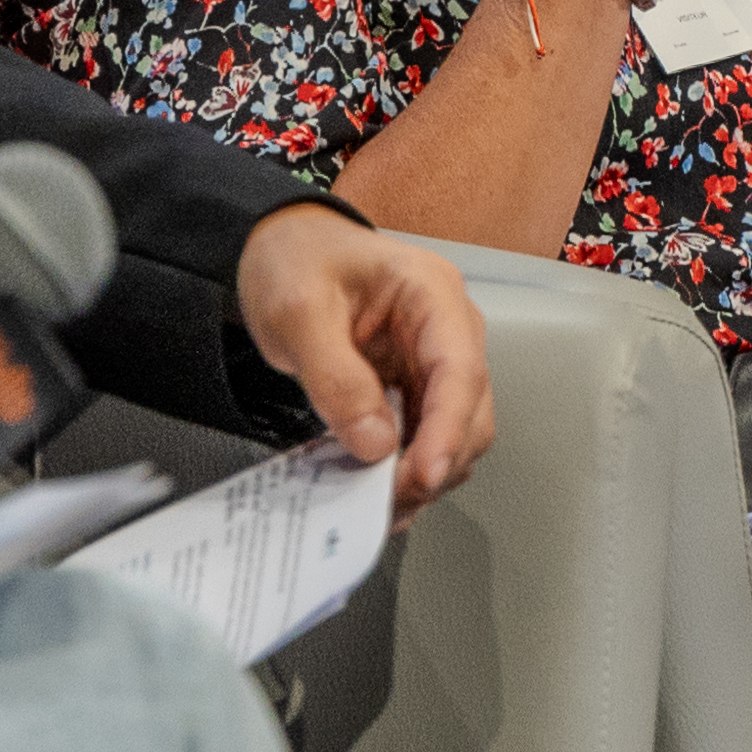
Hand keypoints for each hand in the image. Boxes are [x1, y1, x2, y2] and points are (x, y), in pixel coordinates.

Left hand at [237, 203, 496, 510]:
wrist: (281, 248)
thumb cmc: (294, 260)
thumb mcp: (299, 312)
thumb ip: (336, 377)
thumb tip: (375, 443)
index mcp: (431, 294)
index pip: (460, 370)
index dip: (448, 430)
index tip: (424, 475)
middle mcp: (448, 328)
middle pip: (471, 411)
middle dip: (436, 461)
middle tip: (387, 501)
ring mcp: (434, 359)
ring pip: (455, 432)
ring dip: (424, 472)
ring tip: (377, 503)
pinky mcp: (414, 385)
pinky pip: (424, 435)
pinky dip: (405, 465)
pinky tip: (374, 488)